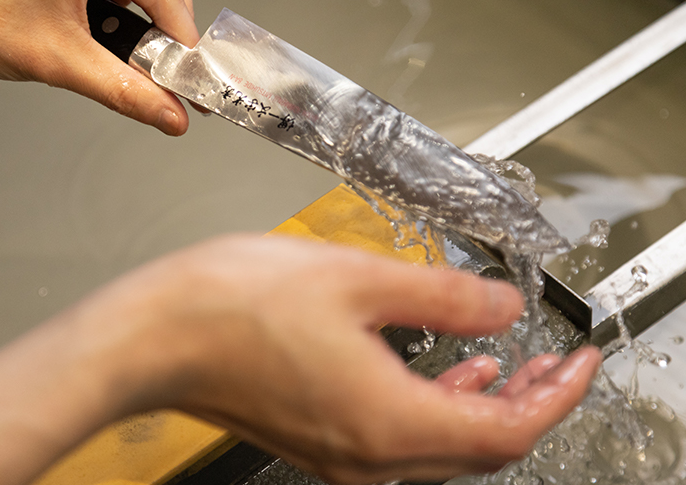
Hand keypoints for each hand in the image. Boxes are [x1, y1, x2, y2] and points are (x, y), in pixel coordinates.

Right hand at [0, 234, 599, 484]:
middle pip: (479, 447)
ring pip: (439, 445)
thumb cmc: (234, 304)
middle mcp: (368, 454)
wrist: (154, 333)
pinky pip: (399, 437)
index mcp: (390, 421)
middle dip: (528, 401)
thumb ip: (446, 296)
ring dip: (481, 405)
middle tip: (555, 363)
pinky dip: (433, 405)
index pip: (507, 430)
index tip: (580, 360)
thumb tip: (502, 308)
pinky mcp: (314, 435)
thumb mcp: (359, 278)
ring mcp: (338, 452)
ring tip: (506, 365)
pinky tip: (436, 368)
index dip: (557, 394)